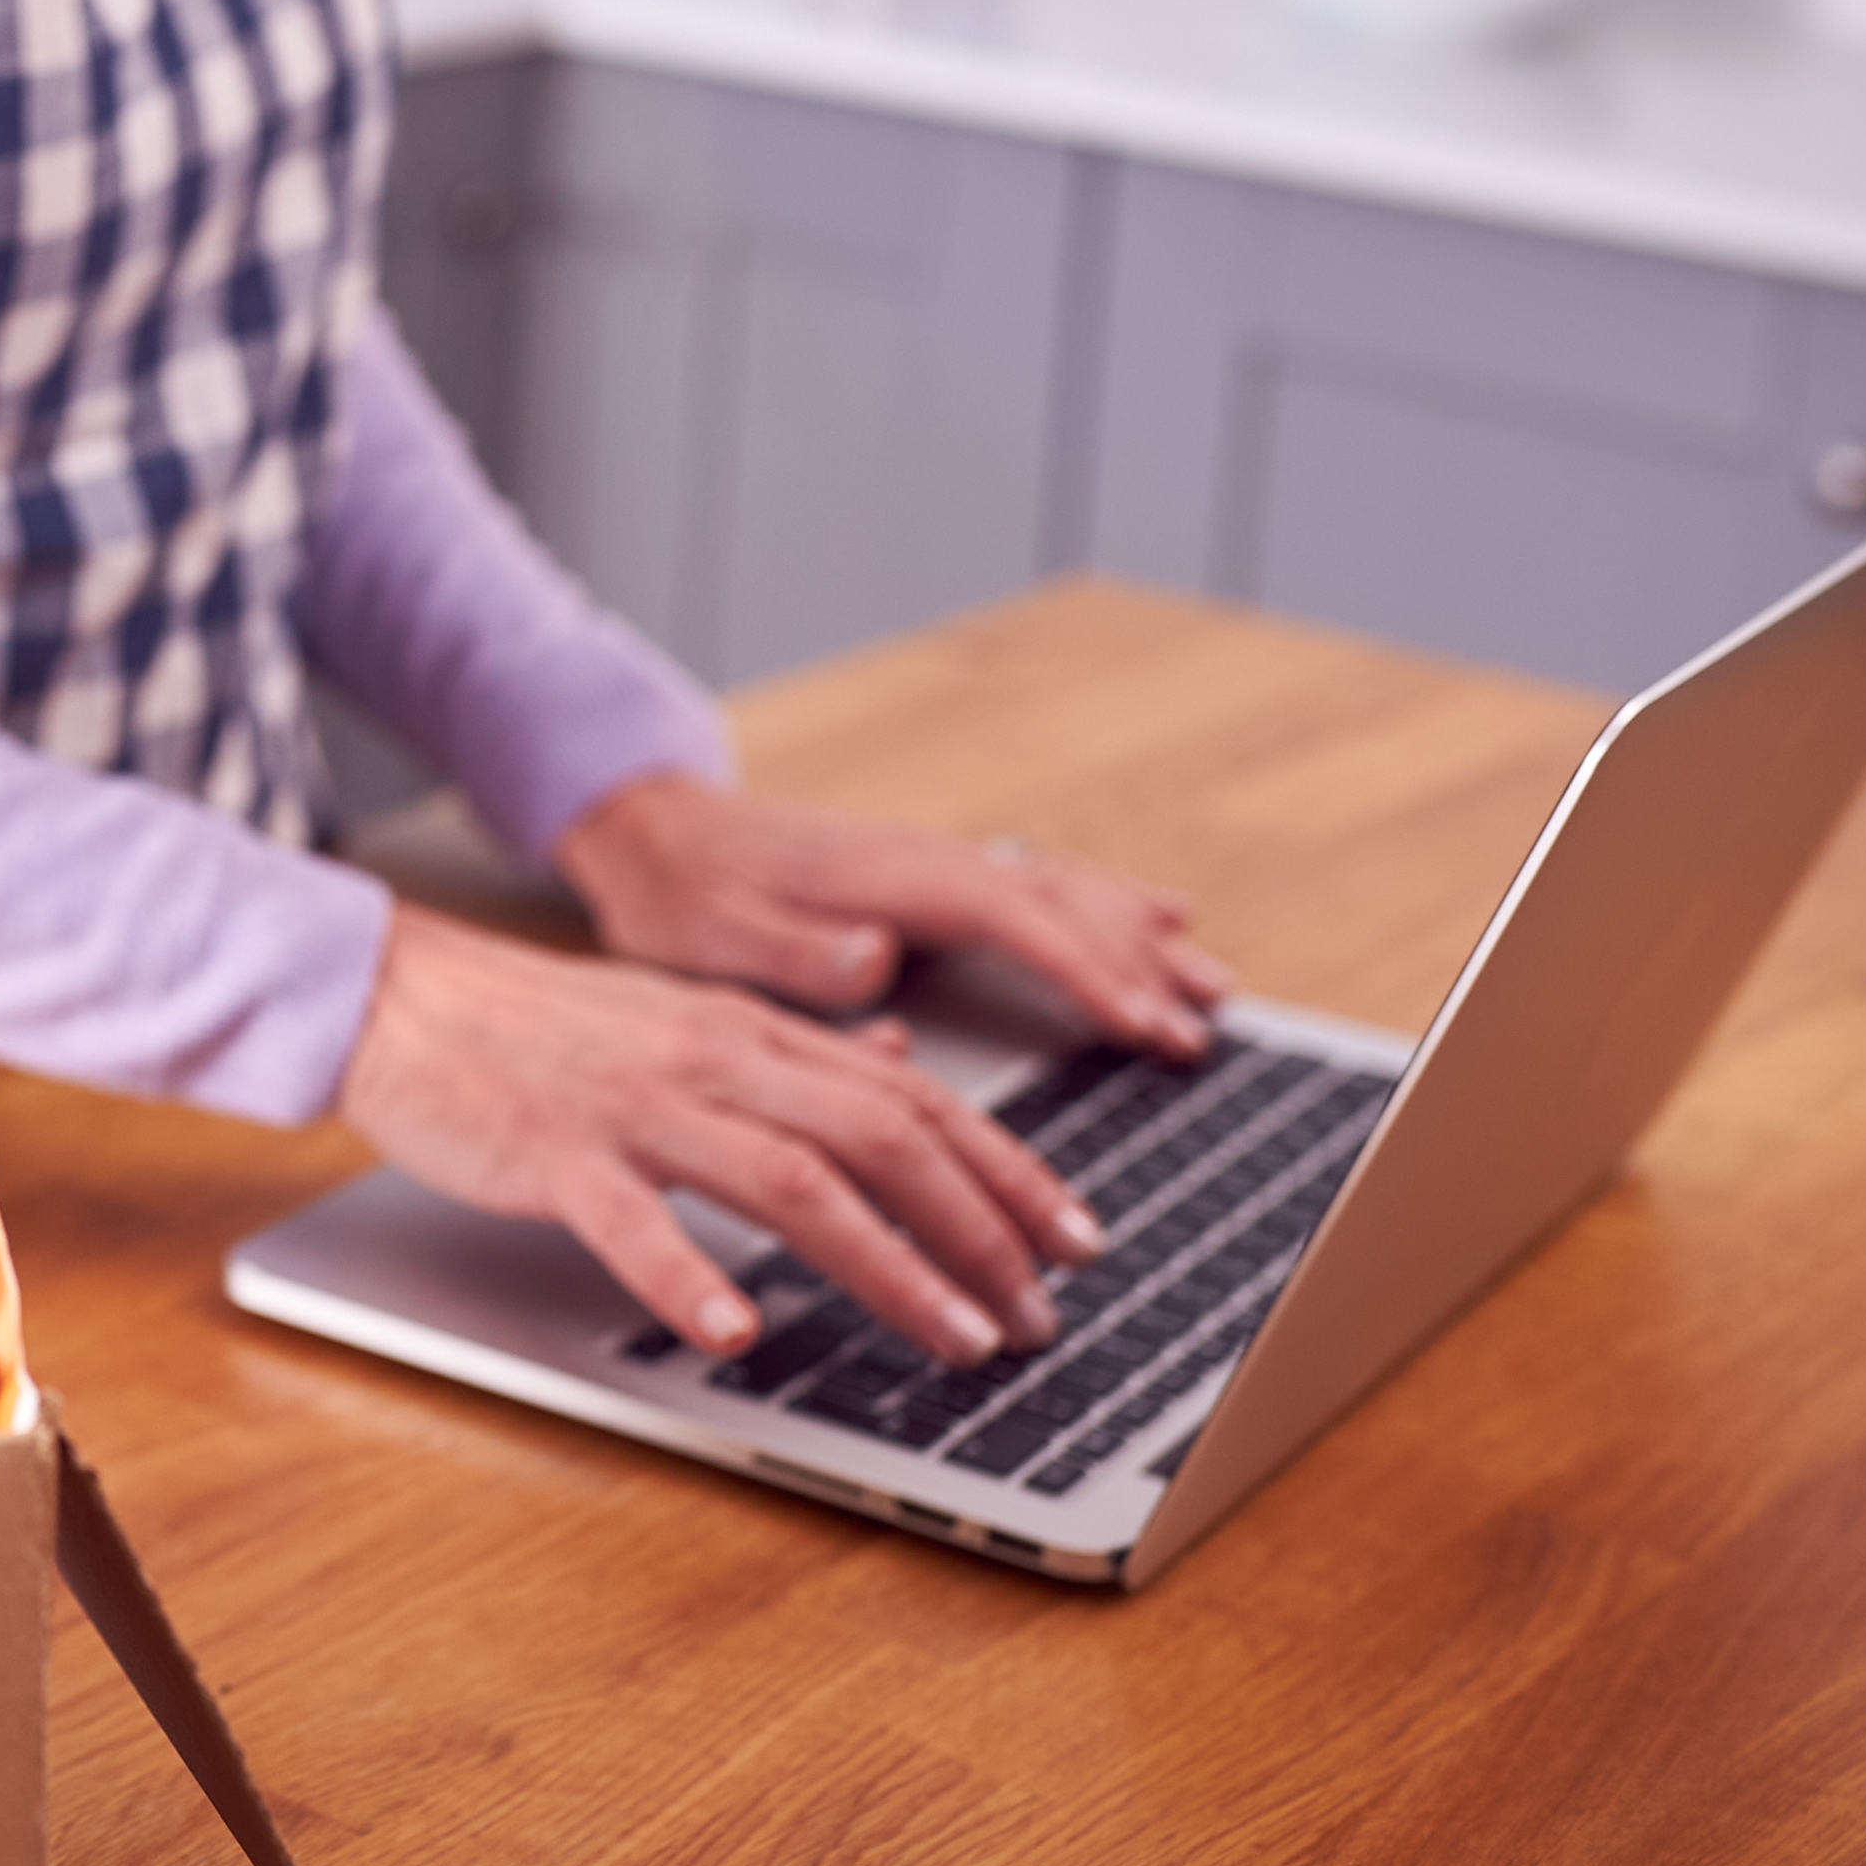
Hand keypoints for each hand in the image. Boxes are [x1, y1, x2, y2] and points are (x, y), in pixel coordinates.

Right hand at [335, 906, 1106, 1367]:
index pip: (915, 1100)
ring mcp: (635, 1106)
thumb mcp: (684, 1016)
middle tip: (1038, 1317)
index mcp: (751, 1032)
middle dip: (981, 1230)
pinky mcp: (554, 1152)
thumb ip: (793, 1048)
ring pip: (792, 1179)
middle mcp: (714, 1061)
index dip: (1008, 1173)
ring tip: (953, 1340)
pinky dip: (688, 1275)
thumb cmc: (538, 1025)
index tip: (1078, 1244)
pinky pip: (632, 1218)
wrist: (399, 994)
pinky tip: (735, 1333)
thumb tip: (899, 1064)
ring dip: (890, 1265)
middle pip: (881, 1137)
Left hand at [553, 772, 1228, 1064]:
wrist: (651, 832)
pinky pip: (1041, 886)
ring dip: (1139, 938)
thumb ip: (795, 950)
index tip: (1146, 1025)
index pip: (1015, 919)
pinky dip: (1107, 907)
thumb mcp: (712, 934)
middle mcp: (926, 859)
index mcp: (887, 875)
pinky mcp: (931, 877)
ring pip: (1063, 892)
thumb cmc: (677, 895)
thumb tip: (876, 956)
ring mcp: (935, 862)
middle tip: (1200, 1032)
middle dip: (1136, 968)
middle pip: (1059, 904)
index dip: (1088, 972)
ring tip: (1213, 988)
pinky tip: (1157, 921)